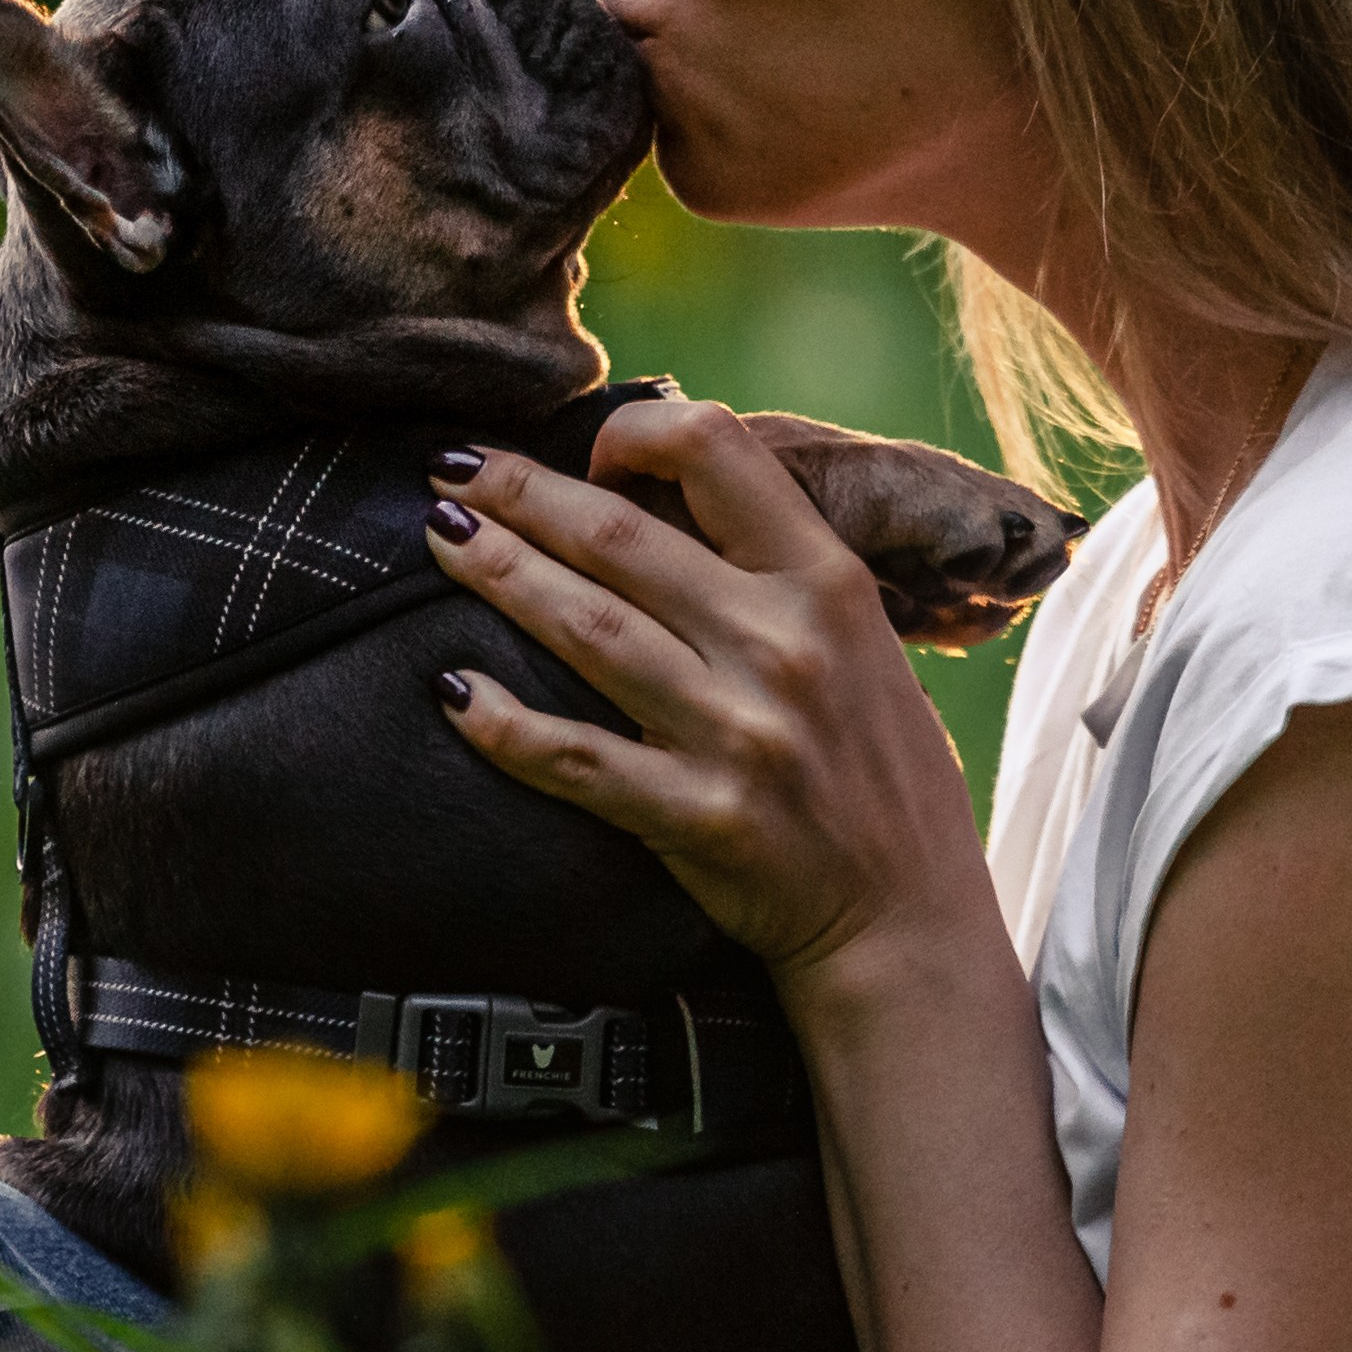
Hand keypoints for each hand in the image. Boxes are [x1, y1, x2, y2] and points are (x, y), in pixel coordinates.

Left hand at [423, 393, 992, 985]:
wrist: (909, 918)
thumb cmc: (882, 766)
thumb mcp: (866, 636)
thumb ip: (781, 568)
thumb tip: (675, 485)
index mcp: (827, 580)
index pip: (717, 451)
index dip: (636, 433)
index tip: (589, 452)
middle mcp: (781, 642)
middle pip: (618, 534)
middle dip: (520, 492)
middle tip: (453, 471)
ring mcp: (736, 731)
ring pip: (585, 626)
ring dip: (497, 573)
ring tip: (442, 538)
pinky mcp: (697, 815)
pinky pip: (575, 758)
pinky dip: (506, 723)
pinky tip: (456, 691)